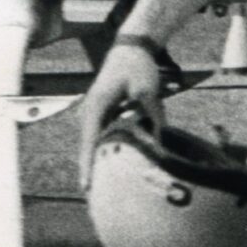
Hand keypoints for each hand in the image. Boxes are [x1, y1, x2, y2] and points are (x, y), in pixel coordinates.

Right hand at [73, 35, 164, 187]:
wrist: (131, 48)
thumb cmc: (138, 67)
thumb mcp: (148, 91)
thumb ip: (153, 117)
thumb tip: (160, 142)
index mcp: (96, 107)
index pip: (89, 143)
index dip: (87, 166)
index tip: (85, 186)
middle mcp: (89, 112)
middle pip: (87, 148)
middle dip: (89, 171)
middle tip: (91, 198)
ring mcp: (94, 112)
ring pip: (94, 144)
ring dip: (96, 163)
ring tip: (97, 189)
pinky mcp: (102, 112)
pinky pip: (101, 136)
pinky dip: (104, 150)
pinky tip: (108, 167)